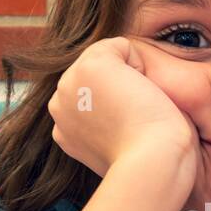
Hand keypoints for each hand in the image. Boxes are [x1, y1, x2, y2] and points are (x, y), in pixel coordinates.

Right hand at [49, 36, 198, 182]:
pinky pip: (121, 46)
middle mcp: (59, 105)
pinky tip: (139, 94)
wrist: (151, 165)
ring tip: (135, 111)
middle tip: (132, 123)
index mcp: (63, 129)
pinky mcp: (91, 66)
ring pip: (107, 60)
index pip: (91, 96)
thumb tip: (117, 112)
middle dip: (119, 90)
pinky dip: (140, 64)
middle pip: (97, 75)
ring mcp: (70, 84)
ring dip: (129, 79)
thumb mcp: (115, 146)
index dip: (118, 108)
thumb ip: (105, 126)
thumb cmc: (147, 163)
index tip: (127, 135)